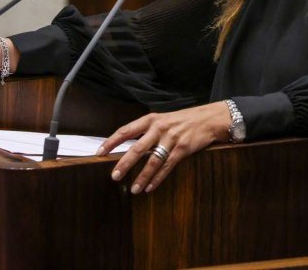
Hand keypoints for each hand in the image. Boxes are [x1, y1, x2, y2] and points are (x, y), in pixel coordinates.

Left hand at [98, 101, 231, 193]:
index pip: (126, 130)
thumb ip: (147, 131)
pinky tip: (150, 187)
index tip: (99, 152)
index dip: (112, 141)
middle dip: (125, 163)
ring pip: (152, 161)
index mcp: (151, 119)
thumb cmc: (182, 120)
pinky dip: (157, 179)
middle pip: (137, 148)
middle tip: (114, 176)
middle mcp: (159, 128)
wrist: (208, 119)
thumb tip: (128, 147)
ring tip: (134, 189)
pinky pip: (167, 166)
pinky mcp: (182, 149)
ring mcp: (171, 139)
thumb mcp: (163, 120)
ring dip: (142, 177)